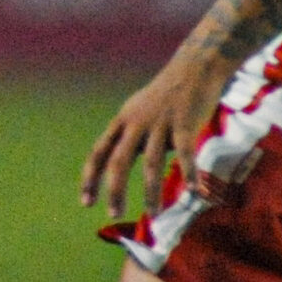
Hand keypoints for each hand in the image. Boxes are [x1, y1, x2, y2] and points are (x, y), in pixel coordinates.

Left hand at [82, 49, 230, 218]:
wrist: (195, 66)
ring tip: (153, 214)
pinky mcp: (185, 123)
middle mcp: (137, 123)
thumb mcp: (139, 111)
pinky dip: (189, 173)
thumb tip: (121, 164)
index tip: (85, 202)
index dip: (90, 178)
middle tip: (112, 214)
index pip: (99, 152)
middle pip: (119, 161)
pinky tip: (194, 192)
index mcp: (123, 121)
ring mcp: (161, 123)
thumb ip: (130, 135)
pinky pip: (186, 153)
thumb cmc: (167, 94)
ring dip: (151, 192)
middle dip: (114, 190)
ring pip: (151, 164)